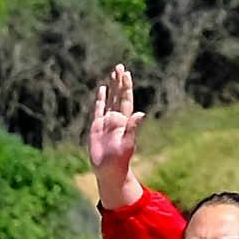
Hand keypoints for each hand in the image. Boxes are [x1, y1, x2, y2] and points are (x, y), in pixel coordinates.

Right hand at [83, 62, 145, 209]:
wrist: (109, 171)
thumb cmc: (120, 160)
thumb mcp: (127, 143)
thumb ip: (133, 128)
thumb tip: (141, 114)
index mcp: (124, 121)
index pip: (125, 99)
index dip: (126, 86)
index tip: (126, 73)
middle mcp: (117, 119)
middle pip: (118, 96)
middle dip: (119, 81)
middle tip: (119, 66)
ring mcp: (106, 122)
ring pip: (110, 100)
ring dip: (111, 87)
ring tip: (112, 74)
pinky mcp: (96, 127)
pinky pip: (98, 109)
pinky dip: (100, 99)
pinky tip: (102, 90)